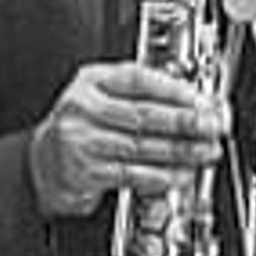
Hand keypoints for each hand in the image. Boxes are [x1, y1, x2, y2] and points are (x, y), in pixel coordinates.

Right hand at [29, 60, 228, 217]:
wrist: (43, 164)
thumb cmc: (82, 128)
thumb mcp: (104, 97)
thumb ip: (141, 95)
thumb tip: (194, 103)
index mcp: (90, 81)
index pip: (138, 80)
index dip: (175, 90)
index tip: (203, 101)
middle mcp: (82, 109)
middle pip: (143, 114)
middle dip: (185, 122)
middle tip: (212, 126)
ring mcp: (81, 141)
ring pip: (140, 145)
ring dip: (180, 151)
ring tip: (204, 152)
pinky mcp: (85, 172)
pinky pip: (130, 173)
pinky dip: (160, 175)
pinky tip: (179, 174)